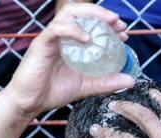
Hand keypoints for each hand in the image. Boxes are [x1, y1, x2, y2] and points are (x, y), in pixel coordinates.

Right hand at [7, 3, 134, 117]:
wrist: (29, 103)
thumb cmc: (53, 91)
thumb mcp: (86, 86)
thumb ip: (106, 82)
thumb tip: (131, 80)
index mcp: (70, 41)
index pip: (89, 22)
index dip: (107, 23)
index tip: (123, 33)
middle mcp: (61, 35)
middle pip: (80, 11)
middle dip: (101, 13)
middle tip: (118, 23)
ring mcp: (50, 37)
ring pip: (68, 13)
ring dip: (90, 14)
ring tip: (107, 23)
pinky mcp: (41, 44)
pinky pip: (56, 29)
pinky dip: (72, 30)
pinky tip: (86, 39)